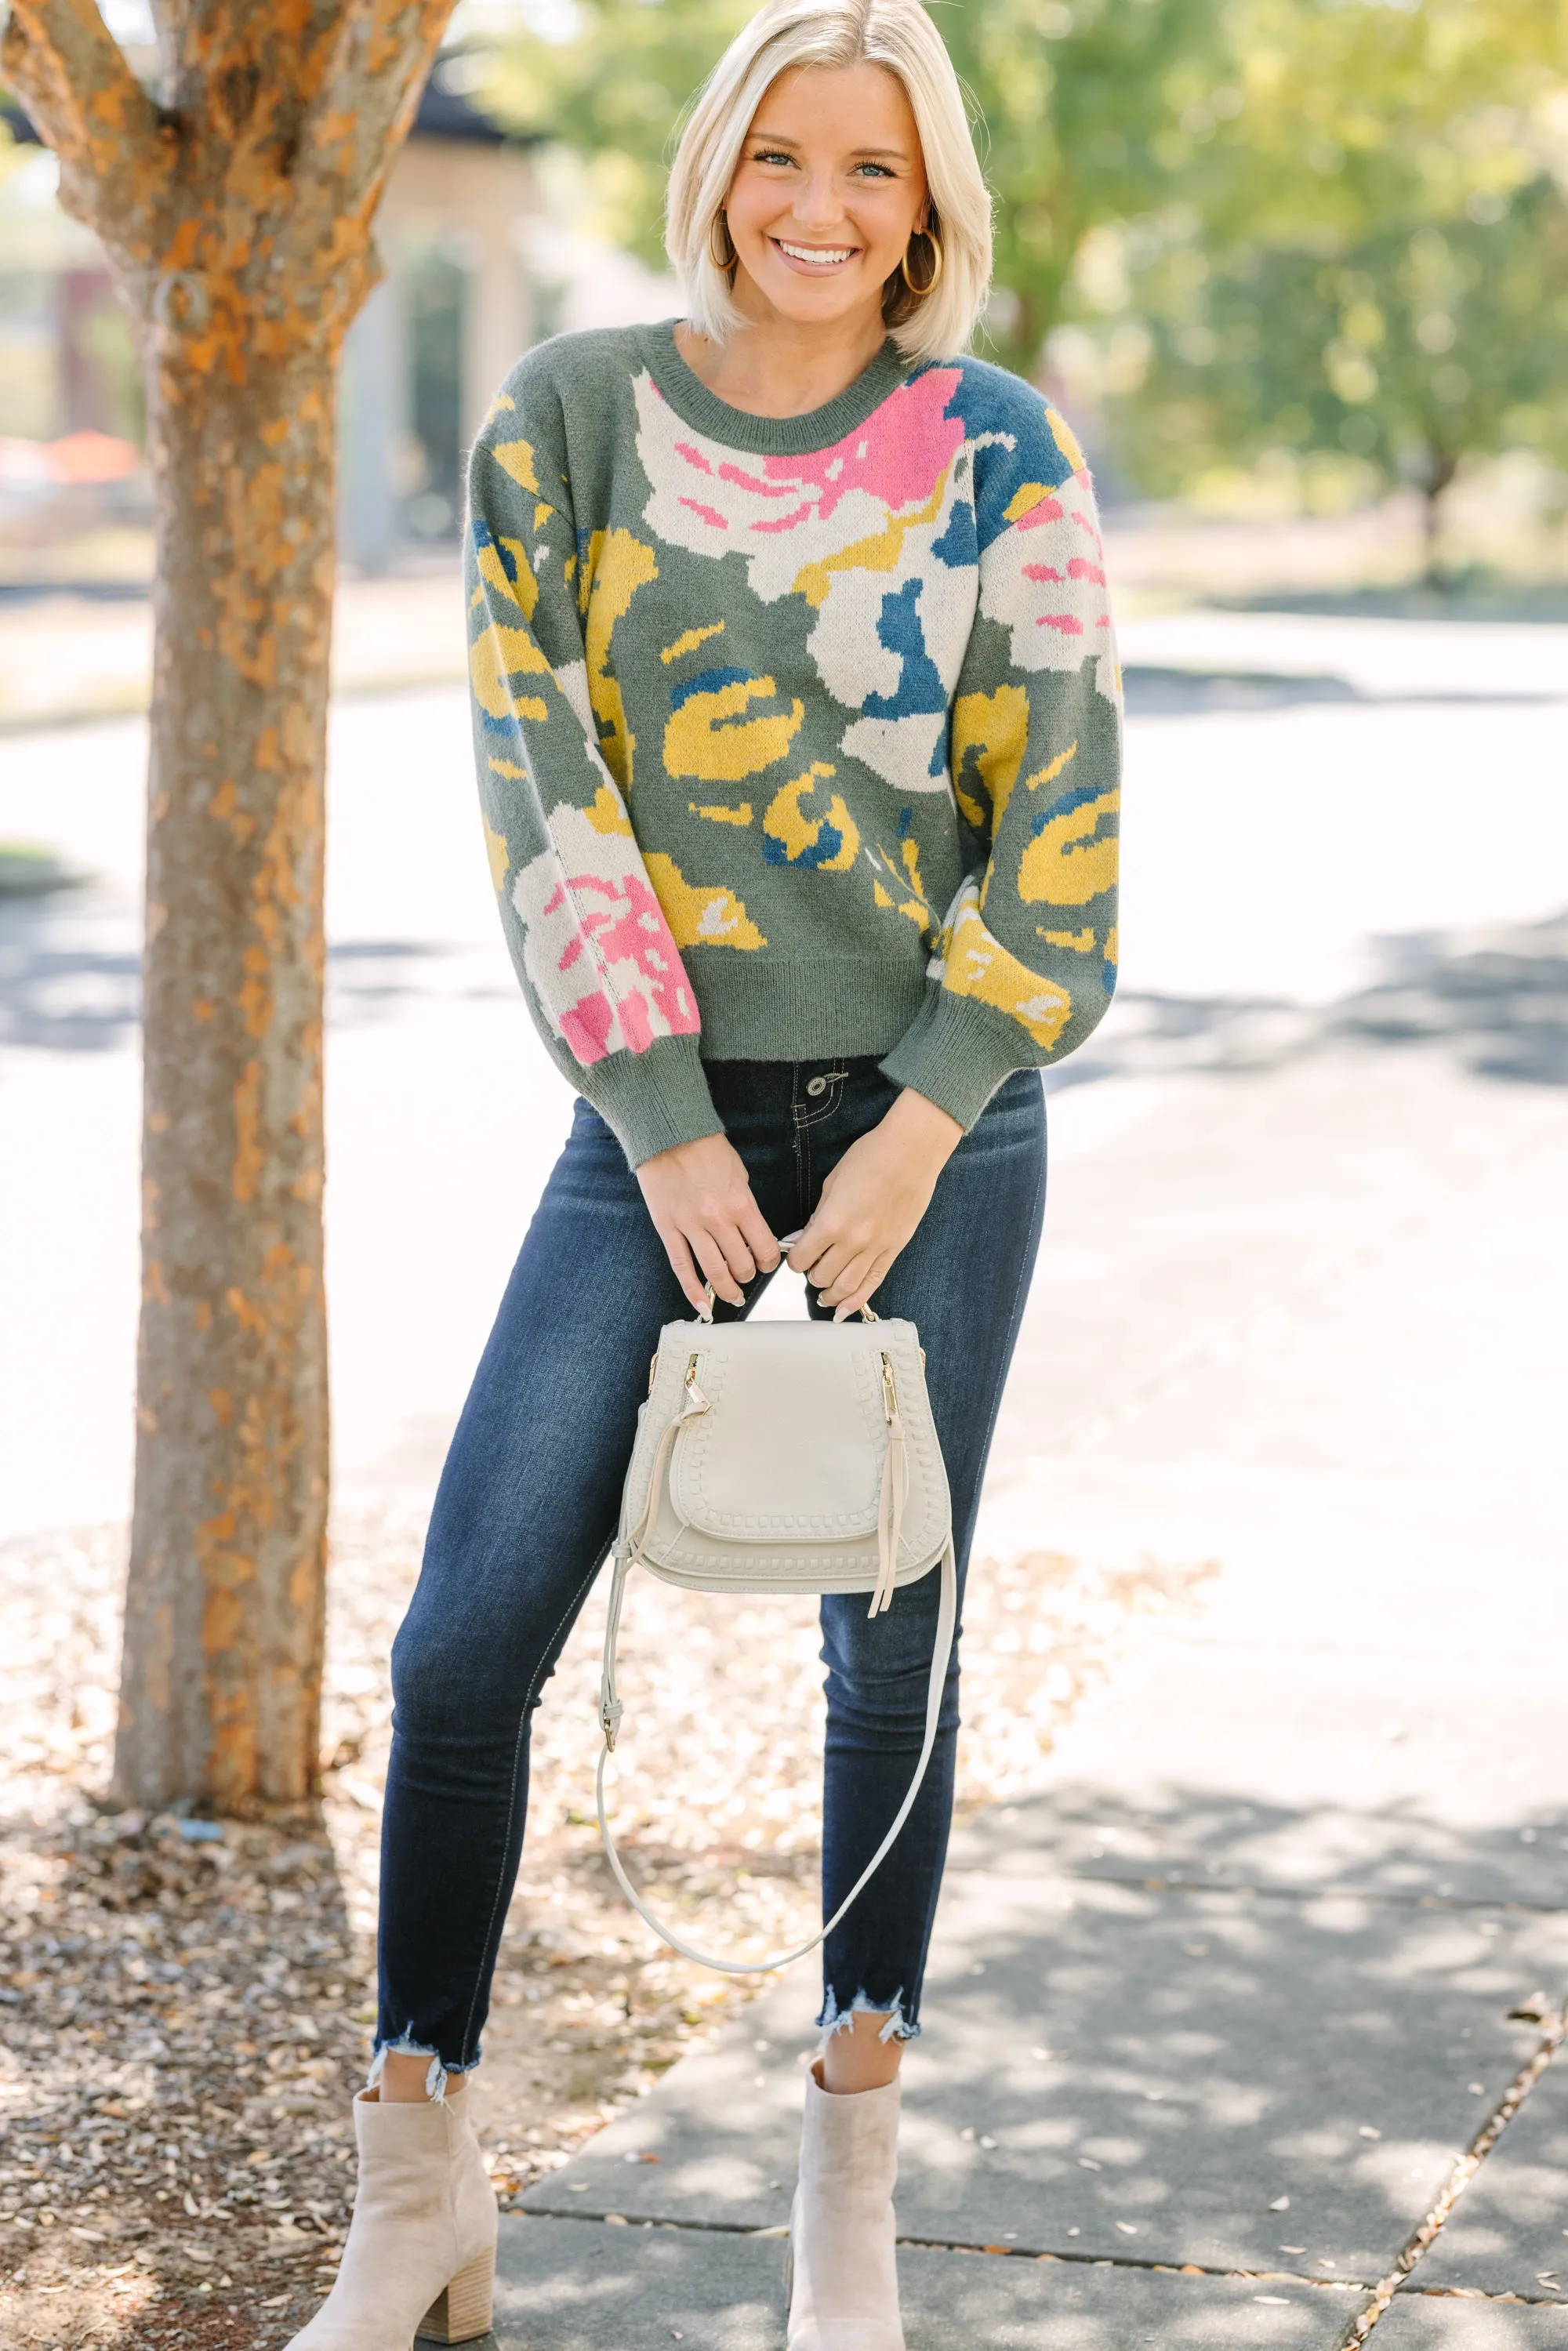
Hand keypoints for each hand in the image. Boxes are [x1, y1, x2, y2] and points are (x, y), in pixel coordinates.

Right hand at [637, 1132, 780, 1311]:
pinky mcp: (667, 1228)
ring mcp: (690, 1226)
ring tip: (732, 1296)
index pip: (764, 1247)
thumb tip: (753, 1234)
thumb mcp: (739, 1175)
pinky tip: (701, 1306)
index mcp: (741, 1204)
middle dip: (748, 1275)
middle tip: (747, 1276)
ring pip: (713, 1271)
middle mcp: (718, 1219)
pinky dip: (692, 1291)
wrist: (669, 1134)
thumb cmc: (705, 1150)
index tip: (768, 1264)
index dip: (770, 1262)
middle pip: (740, 1264)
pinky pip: (681, 1267)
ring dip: (726, 1289)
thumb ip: (746, 1206)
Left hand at [788, 1089, 962, 1318]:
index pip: (801, 1257)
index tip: (795, 1256)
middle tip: (812, 1267)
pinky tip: (844, 1311)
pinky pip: (873, 1283)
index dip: (794, 1259)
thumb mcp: (832, 1183)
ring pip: (846, 1288)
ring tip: (823, 1295)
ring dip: (830, 1294)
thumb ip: (816, 1217)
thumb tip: (800, 1239)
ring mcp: (876, 1248)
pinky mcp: (895, 1250)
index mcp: (832, 1222)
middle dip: (811, 1275)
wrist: (912, 1151)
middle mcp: (853, 1241)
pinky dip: (857, 1302)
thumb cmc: (871, 1157)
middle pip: (821, 1277)